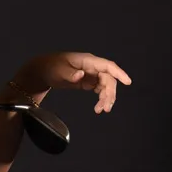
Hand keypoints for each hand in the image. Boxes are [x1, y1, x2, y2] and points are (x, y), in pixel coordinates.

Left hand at [16, 52, 132, 113]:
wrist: (43, 71)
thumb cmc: (51, 67)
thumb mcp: (59, 71)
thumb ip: (70, 74)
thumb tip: (81, 75)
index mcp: (88, 61)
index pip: (108, 66)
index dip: (119, 73)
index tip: (128, 82)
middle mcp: (93, 67)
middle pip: (108, 79)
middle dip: (109, 94)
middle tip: (105, 108)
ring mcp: (91, 75)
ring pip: (105, 86)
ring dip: (106, 98)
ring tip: (100, 110)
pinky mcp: (88, 82)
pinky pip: (99, 90)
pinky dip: (101, 99)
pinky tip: (98, 108)